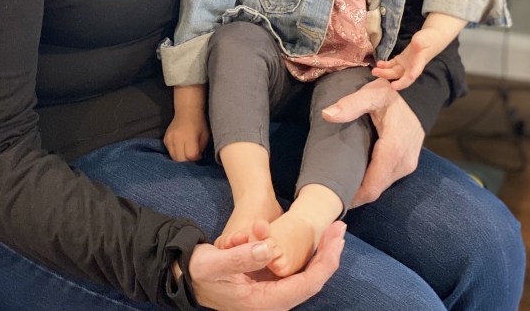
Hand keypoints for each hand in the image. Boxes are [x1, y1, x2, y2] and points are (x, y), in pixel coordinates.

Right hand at [164, 114, 210, 162]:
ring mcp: (169, 138)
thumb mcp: (205, 136)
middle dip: (187, 161)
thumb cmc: (199, 124)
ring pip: (174, 157)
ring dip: (180, 159)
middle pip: (181, 159)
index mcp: (189, 136)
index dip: (196, 158)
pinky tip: (180, 148)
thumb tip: (195, 160)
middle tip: (192, 157)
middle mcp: (177, 138)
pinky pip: (169, 152)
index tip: (198, 155)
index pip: (190, 156)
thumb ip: (200, 149)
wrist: (187, 112)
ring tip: (186, 153)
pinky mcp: (165, 139)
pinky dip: (175, 153)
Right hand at [187, 219, 345, 310]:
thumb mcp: (215, 263)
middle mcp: (273, 300)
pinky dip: (305, 250)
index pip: (306, 285)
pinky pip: (294, 268)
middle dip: (328, 253)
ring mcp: (272, 291)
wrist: (188, 276)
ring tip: (334, 228)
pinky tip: (315, 237)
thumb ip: (241, 257)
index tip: (335, 239)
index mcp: (265, 302)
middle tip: (341, 228)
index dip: (324, 262)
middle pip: (311, 279)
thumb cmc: (201, 271)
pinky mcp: (269, 281)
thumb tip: (269, 249)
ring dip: (320, 250)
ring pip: (305, 273)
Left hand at [322, 77, 424, 205]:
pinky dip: (372, 179)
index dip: (352, 197)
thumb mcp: (371, 94)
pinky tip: (357, 171)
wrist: (420, 94)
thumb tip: (327, 115)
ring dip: (363, 186)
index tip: (331, 198)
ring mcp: (407, 165)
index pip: (371, 188)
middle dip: (354, 193)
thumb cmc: (393, 94)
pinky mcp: (408, 163)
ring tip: (341, 180)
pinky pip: (387, 178)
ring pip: (381, 185)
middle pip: (375, 189)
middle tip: (330, 189)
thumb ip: (350, 104)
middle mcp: (403, 163)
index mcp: (393, 151)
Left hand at [371, 29, 436, 90]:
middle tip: (381, 77)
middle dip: (392, 78)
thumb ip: (420, 43)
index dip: (414, 73)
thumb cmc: (429, 39)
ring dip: (385, 73)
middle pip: (403, 76)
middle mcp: (413, 66)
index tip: (411, 77)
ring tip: (374, 71)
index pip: (417, 69)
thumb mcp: (424, 39)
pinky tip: (379, 64)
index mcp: (420, 61)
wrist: (430, 39)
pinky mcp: (401, 60)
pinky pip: (392, 66)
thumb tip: (417, 44)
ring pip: (395, 72)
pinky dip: (385, 66)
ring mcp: (406, 64)